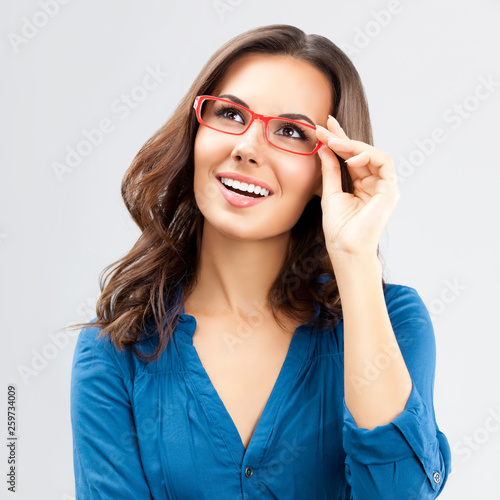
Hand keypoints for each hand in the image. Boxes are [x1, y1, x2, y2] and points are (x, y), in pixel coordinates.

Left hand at [315, 115, 399, 258]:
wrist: (345, 247)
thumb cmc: (338, 227)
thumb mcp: (330, 192)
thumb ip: (330, 170)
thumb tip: (324, 148)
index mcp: (363, 185)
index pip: (352, 157)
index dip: (340, 141)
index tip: (324, 128)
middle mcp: (376, 184)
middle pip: (362, 153)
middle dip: (344, 138)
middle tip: (326, 127)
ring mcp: (385, 186)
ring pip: (374, 155)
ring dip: (353, 145)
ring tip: (334, 142)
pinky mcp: (390, 190)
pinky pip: (383, 163)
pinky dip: (367, 156)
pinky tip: (350, 157)